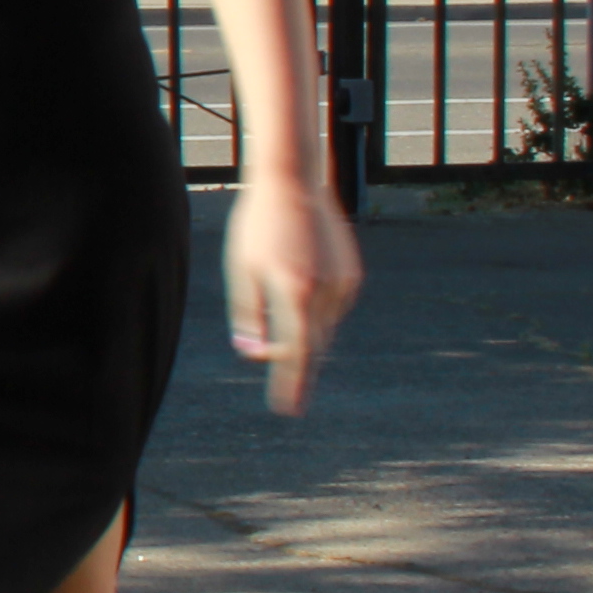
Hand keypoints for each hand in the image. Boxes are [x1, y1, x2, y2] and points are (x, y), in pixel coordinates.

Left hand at [224, 175, 361, 413]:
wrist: (293, 184)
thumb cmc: (257, 227)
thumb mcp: (241, 271)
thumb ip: (247, 315)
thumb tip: (252, 354)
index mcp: (292, 292)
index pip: (293, 352)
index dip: (290, 383)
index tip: (287, 409)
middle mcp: (324, 292)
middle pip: (312, 345)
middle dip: (298, 368)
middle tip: (290, 402)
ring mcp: (343, 284)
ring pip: (324, 328)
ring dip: (306, 339)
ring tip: (287, 343)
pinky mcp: (351, 276)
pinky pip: (333, 310)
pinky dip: (316, 316)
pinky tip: (300, 299)